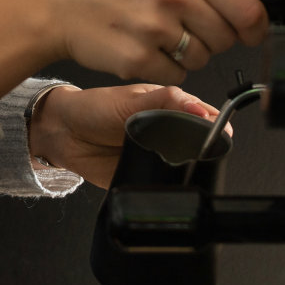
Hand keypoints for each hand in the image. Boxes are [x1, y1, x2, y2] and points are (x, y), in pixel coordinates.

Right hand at [28, 0, 269, 84]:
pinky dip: (163, 69)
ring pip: (201, 60)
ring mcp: (154, 30)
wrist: (60, 5)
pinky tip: (143, 49)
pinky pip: (175, 76)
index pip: (246, 7)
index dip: (255, 26)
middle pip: (225, 38)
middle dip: (211, 38)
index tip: (251, 32)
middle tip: (183, 27)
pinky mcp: (138, 60)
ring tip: (157, 36)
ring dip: (186, 55)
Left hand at [28, 82, 225, 189]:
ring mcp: (158, 156)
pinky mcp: (145, 176)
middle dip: (207, 149)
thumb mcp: (131, 99)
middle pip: (200, 143)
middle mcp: (168, 131)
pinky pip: (163, 185)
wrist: (64, 134)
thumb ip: (166, 101)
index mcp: (169, 107)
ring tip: (187, 167)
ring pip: (185, 166)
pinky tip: (169, 183)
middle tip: (205, 151)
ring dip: (189, 169)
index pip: (204, 115)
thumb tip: (200, 109)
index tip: (220, 132)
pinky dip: (168, 186)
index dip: (215, 124)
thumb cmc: (95, 108)